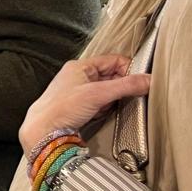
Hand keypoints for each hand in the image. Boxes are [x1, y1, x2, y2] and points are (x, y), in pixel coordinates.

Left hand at [18, 55, 150, 154]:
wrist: (42, 130)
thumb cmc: (62, 108)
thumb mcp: (99, 94)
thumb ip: (126, 85)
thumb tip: (149, 80)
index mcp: (80, 66)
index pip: (114, 60)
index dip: (129, 69)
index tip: (139, 82)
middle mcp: (78, 76)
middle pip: (112, 76)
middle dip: (121, 87)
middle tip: (127, 97)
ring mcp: (78, 91)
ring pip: (106, 91)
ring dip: (112, 99)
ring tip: (107, 107)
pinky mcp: (78, 106)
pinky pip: (99, 103)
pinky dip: (104, 108)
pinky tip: (99, 114)